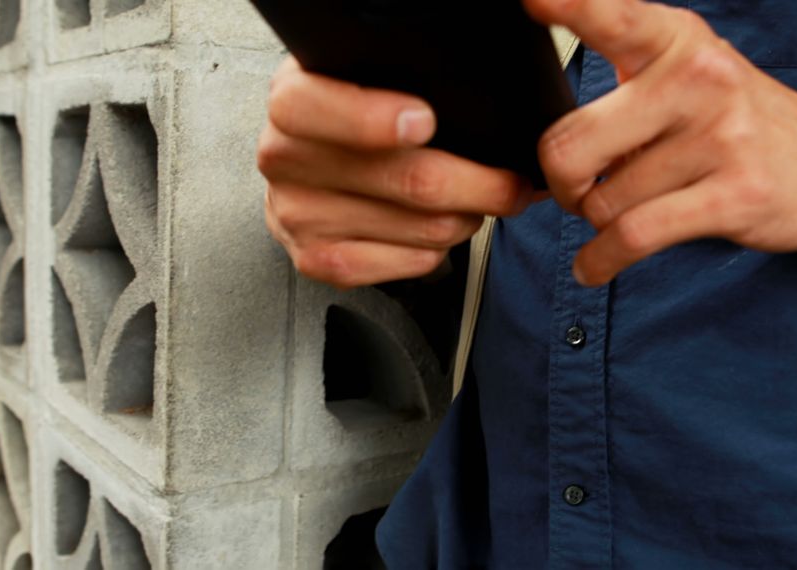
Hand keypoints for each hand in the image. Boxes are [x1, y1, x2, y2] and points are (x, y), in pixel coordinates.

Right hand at [259, 58, 533, 288]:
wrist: (310, 170)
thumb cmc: (355, 118)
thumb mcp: (368, 79)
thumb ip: (410, 82)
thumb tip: (498, 110)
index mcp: (293, 98)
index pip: (314, 107)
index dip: (374, 118)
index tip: (425, 121)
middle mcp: (283, 156)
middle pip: (406, 178)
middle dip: (480, 184)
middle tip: (513, 182)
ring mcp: (296, 214)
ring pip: (422, 227)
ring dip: (465, 218)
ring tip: (475, 204)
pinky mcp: (315, 259)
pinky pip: (407, 265)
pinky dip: (439, 251)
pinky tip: (440, 233)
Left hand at [523, 0, 796, 285]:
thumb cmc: (733, 119)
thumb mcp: (684, 70)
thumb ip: (621, 71)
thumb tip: (547, 114)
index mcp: (676, 41)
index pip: (613, 17)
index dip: (567, 6)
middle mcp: (698, 78)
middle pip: (570, 145)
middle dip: (560, 182)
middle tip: (577, 188)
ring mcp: (720, 137)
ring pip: (603, 201)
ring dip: (597, 220)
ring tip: (618, 215)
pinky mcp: (735, 194)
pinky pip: (635, 236)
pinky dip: (602, 259)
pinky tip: (595, 264)